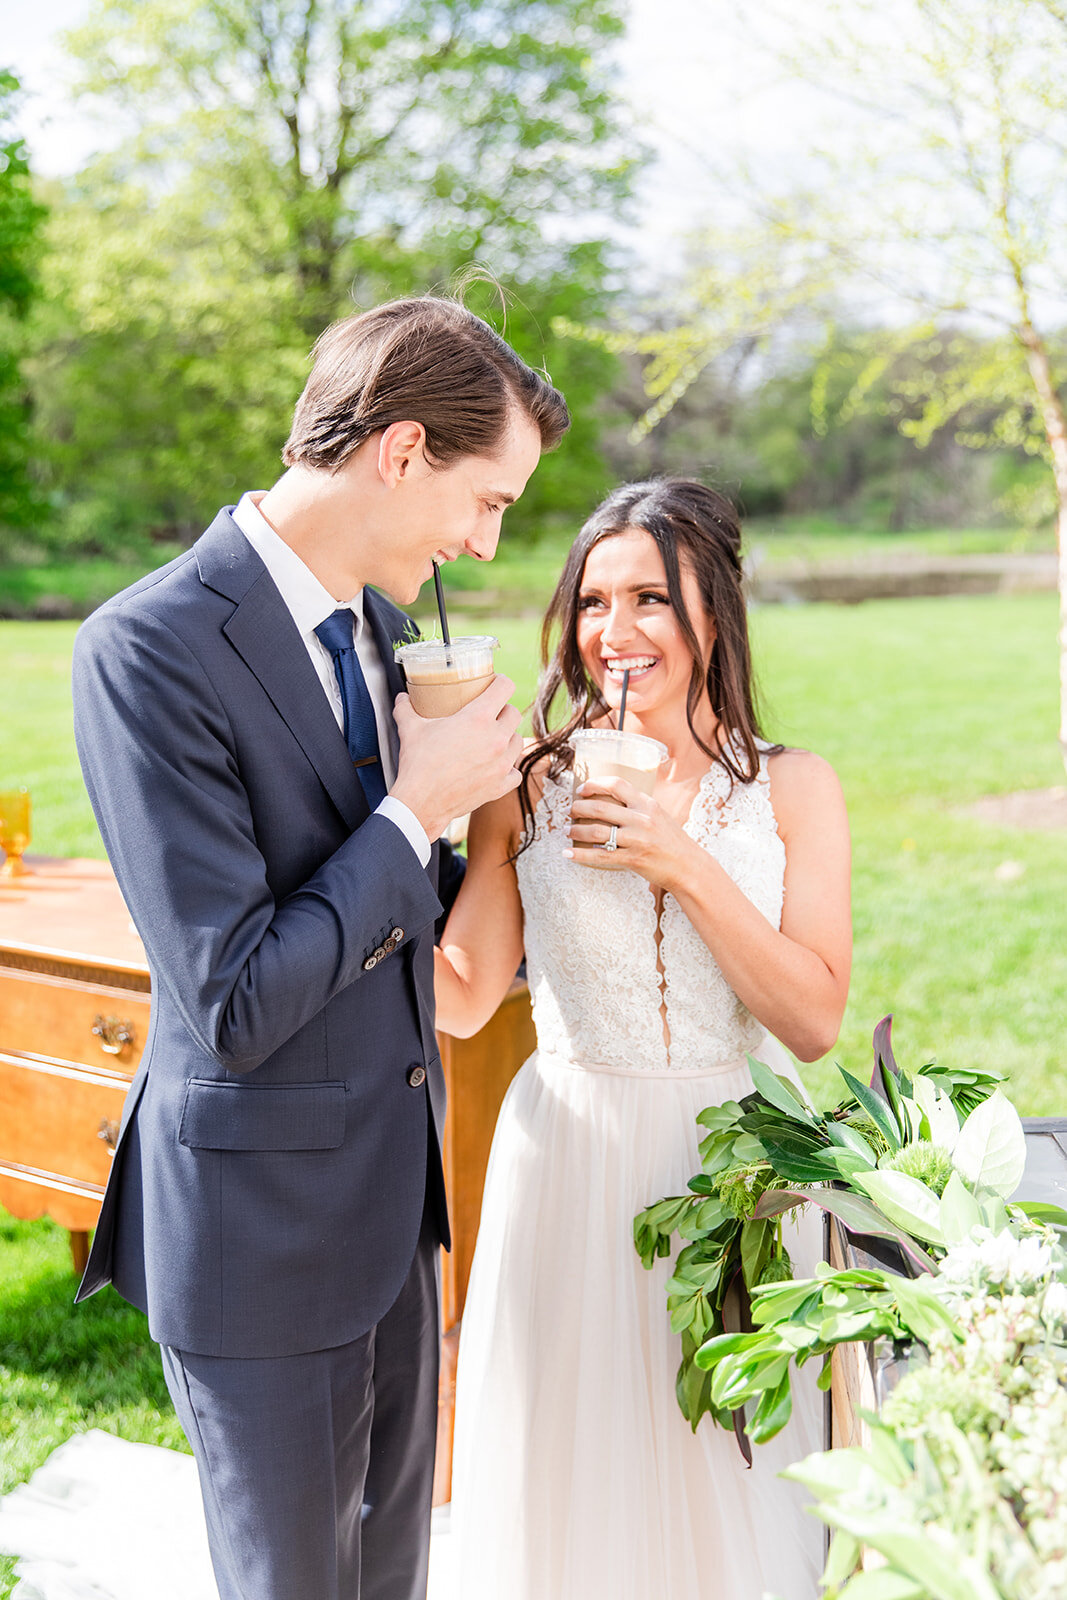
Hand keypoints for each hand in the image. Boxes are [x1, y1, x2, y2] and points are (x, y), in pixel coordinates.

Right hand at [391, 676, 522, 840]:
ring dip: (507, 738)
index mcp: (478, 718)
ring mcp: (502, 763)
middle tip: (489, 715)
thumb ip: (406, 709)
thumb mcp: (410, 729)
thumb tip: (402, 698)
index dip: (501, 682)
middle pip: (514, 713)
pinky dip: (508, 768)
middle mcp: (496, 738)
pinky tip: (496, 766)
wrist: (422, 802)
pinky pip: (515, 772)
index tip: (495, 684)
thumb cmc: (419, 765)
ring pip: (517, 741)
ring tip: (493, 740)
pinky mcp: (501, 784)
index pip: (505, 687)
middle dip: (502, 711)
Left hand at [565, 776, 697, 890]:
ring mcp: (637, 840)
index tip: (581, 790)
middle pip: (600, 808)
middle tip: (569, 811)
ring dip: (576, 830)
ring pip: (597, 831)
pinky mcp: (633, 859)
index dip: (594, 784)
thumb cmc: (672, 841)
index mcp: (647, 804)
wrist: (688, 866)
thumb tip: (611, 801)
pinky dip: (581, 855)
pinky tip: (568, 853)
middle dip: (578, 808)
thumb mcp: (659, 815)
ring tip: (567, 830)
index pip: (617, 784)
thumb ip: (638, 807)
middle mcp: (642, 819)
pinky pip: (600, 856)